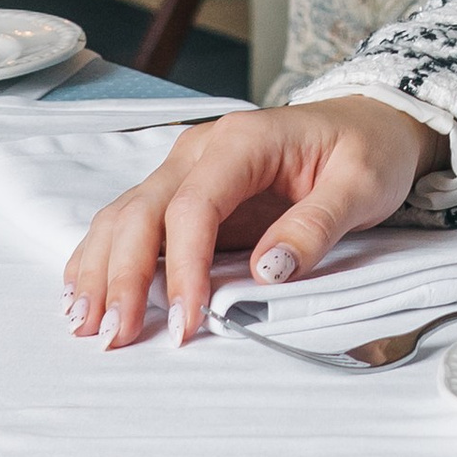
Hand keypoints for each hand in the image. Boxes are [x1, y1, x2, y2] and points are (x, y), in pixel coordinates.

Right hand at [62, 98, 448, 350]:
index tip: (187, 321)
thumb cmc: (369, 149)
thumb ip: (317, 225)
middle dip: (123, 275)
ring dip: (100, 268)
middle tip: (115, 334)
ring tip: (85, 322)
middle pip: (142, 211)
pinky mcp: (184, 191)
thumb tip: (268, 272)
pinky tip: (85, 290)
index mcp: (244, 141)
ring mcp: (187, 168)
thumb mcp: (363, 185)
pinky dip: (105, 256)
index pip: (194, 206)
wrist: (372, 122)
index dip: (184, 267)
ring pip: (124, 215)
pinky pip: (132, 220)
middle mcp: (202, 148)